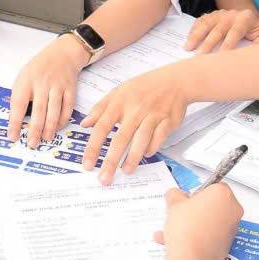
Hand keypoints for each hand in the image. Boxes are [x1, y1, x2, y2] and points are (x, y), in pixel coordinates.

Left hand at [7, 34, 88, 148]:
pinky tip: (58, 128)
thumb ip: (19, 96)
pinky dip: (63, 120)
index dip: (15, 122)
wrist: (62, 54)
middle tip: (32, 144)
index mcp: (26, 80)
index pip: (18, 104)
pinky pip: (67, 108)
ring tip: (45, 139)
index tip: (12, 136)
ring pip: (54, 111)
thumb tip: (14, 121)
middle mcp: (42, 83)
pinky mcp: (70, 89)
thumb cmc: (38, 69)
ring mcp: (58, 85)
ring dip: (49, 127)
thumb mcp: (23, 77)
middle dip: (35, 129)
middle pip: (39, 110)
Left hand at [80, 66, 190, 180]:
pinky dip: (152, 147)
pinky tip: (146, 155)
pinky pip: (159, 138)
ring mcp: (152, 115)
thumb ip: (100, 108)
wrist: (174, 81)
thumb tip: (84, 124)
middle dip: (111, 161)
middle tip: (104, 178)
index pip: (102, 127)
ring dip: (132, 158)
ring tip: (126, 171)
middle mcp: (135, 110)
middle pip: (120, 139)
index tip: (88, 164)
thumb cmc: (143, 87)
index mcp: (119, 103)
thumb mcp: (118, 92)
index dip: (93, 147)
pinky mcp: (168, 121)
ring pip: (141, 140)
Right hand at [154, 185, 242, 259]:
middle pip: (213, 204)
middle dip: (195, 209)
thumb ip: (175, 194)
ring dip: (191, 224)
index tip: (186, 199)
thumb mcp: (173, 203)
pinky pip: (210, 234)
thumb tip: (175, 195)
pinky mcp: (227, 244)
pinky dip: (196, 236)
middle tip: (180, 213)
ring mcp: (232, 228)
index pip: (213, 185)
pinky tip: (175, 242)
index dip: (197, 192)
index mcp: (223, 194)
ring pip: (209, 220)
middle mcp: (233, 210)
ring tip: (171, 231)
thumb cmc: (186, 228)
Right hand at [184, 9, 258, 53]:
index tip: (221, 56)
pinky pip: (200, 21)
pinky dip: (193, 30)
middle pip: (218, 28)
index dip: (228, 44)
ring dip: (196, 36)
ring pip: (206, 23)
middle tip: (200, 57)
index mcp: (246, 17)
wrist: (254, 21)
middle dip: (208, 43)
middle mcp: (232, 13)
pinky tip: (188, 39)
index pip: (235, 31)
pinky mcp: (212, 16)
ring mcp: (220, 13)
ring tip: (188, 48)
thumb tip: (255, 53)